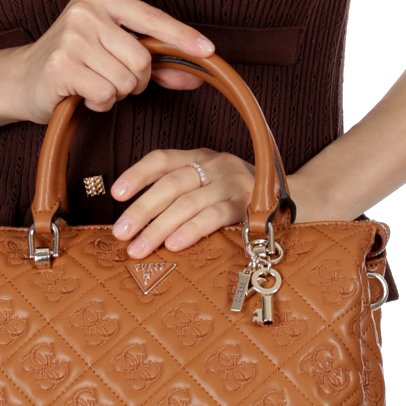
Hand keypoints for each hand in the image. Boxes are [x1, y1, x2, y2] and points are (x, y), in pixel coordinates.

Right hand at [9, 0, 210, 122]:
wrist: (21, 79)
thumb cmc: (74, 63)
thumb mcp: (112, 52)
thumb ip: (153, 62)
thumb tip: (193, 76)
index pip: (151, 17)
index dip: (182, 36)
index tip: (208, 51)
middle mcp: (85, 10)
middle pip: (142, 58)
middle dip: (137, 80)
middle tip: (112, 79)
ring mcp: (71, 36)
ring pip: (127, 79)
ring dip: (117, 93)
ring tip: (93, 85)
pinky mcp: (61, 64)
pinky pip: (107, 94)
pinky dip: (101, 103)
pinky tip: (82, 95)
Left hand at [110, 149, 254, 257]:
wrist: (290, 200)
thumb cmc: (237, 197)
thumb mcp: (208, 184)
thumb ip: (179, 193)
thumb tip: (135, 221)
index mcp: (200, 157)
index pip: (162, 159)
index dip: (137, 174)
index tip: (115, 193)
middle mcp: (215, 165)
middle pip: (171, 185)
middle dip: (141, 210)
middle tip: (120, 233)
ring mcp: (233, 184)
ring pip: (188, 204)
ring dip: (158, 228)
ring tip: (138, 249)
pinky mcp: (248, 206)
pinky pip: (214, 217)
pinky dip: (191, 231)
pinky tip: (173, 245)